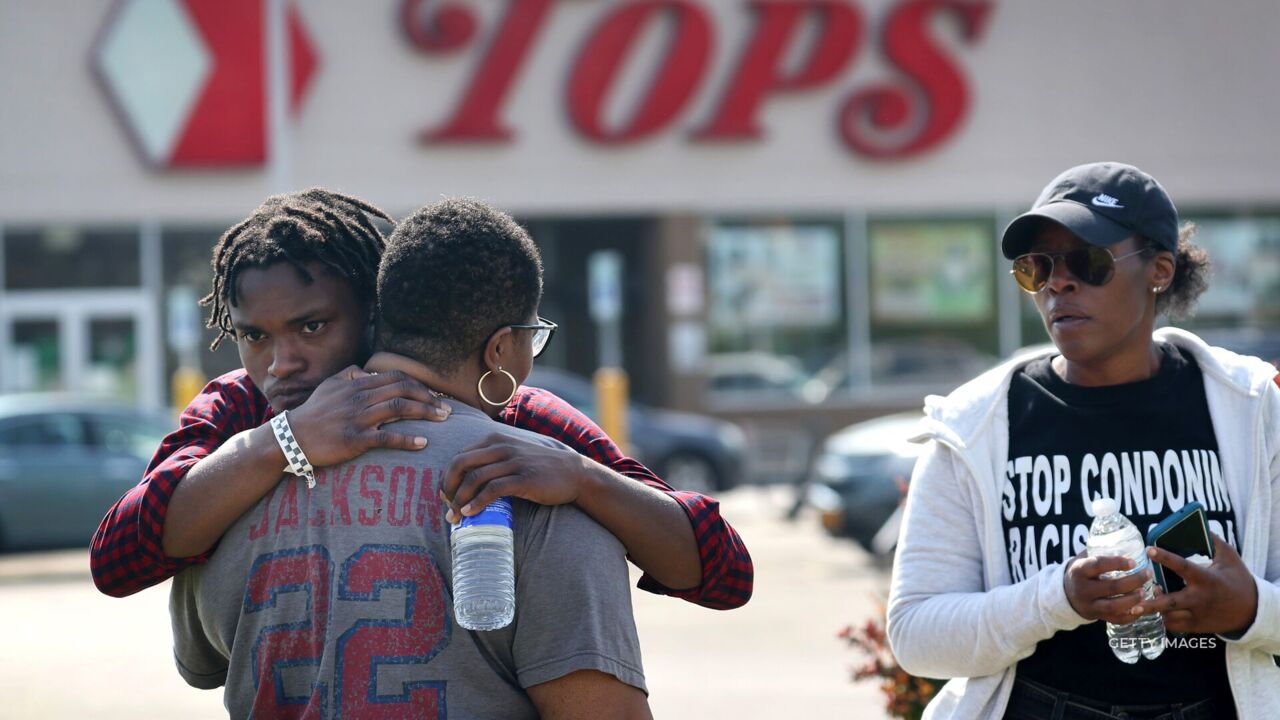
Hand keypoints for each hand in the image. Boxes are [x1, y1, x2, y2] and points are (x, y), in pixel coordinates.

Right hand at [286, 367, 450, 466]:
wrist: (292, 437)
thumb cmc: (314, 412)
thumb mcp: (330, 385)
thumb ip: (351, 373)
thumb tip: (370, 371)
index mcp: (357, 383)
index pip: (396, 377)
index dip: (419, 385)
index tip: (433, 395)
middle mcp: (360, 397)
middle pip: (403, 390)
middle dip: (429, 398)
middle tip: (447, 409)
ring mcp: (358, 418)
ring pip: (398, 409)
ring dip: (425, 413)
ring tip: (443, 420)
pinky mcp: (354, 439)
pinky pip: (386, 437)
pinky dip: (406, 440)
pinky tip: (422, 442)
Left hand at [441, 433, 592, 523]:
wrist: (574, 474)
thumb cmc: (541, 468)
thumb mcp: (514, 455)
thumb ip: (493, 460)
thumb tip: (467, 478)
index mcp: (495, 440)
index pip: (459, 455)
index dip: (448, 476)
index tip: (446, 495)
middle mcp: (501, 447)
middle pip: (460, 464)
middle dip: (448, 487)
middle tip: (446, 505)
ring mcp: (513, 462)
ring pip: (474, 478)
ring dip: (459, 500)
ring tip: (454, 517)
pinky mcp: (524, 479)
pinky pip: (492, 490)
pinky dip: (477, 503)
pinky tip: (470, 514)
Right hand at [1063, 552, 1152, 623]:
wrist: (1065, 594)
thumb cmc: (1081, 572)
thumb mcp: (1083, 559)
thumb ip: (1099, 551)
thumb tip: (1126, 541)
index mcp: (1079, 570)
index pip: (1098, 565)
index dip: (1116, 563)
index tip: (1134, 562)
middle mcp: (1082, 589)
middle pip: (1111, 587)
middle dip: (1133, 581)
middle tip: (1148, 574)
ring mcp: (1089, 605)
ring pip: (1113, 606)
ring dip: (1132, 600)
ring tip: (1145, 592)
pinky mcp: (1095, 616)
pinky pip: (1115, 619)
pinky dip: (1130, 616)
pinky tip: (1141, 608)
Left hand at [1133, 535, 1257, 634]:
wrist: (1253, 610)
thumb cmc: (1239, 580)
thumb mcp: (1230, 558)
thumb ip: (1214, 542)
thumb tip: (1200, 526)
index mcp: (1207, 579)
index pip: (1182, 566)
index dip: (1165, 557)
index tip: (1149, 550)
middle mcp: (1200, 598)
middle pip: (1170, 603)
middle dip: (1151, 604)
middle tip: (1133, 602)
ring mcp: (1198, 614)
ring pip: (1170, 617)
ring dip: (1156, 610)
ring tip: (1145, 601)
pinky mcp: (1198, 626)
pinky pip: (1175, 626)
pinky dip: (1165, 619)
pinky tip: (1159, 611)